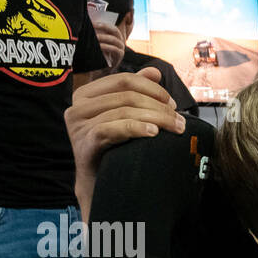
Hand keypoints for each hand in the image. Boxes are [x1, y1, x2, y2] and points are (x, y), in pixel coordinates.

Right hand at [65, 67, 182, 216]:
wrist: (99, 186)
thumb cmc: (114, 150)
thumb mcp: (124, 117)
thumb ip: (135, 93)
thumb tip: (155, 72)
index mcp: (86, 94)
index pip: (123, 80)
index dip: (152, 89)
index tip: (173, 104)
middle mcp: (77, 106)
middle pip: (126, 96)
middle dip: (159, 107)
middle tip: (180, 121)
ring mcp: (77, 125)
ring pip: (123, 111)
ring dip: (156, 118)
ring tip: (176, 129)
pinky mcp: (83, 143)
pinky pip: (112, 129)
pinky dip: (136, 128)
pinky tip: (154, 133)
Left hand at [92, 19, 125, 69]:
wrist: (102, 68)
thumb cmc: (98, 53)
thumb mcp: (97, 43)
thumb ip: (96, 35)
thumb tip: (88, 26)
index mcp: (115, 36)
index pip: (112, 27)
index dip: (103, 24)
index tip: (93, 22)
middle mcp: (120, 41)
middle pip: (115, 31)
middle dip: (104, 27)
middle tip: (93, 27)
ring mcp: (121, 48)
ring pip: (114, 40)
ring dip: (104, 37)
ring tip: (95, 37)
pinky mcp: (120, 56)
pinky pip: (115, 49)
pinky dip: (107, 47)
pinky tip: (99, 46)